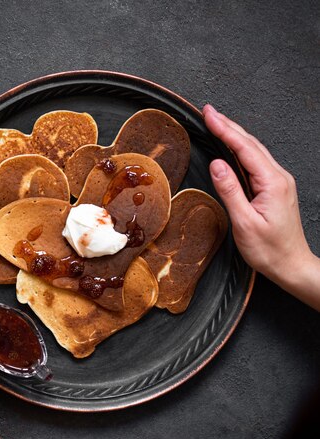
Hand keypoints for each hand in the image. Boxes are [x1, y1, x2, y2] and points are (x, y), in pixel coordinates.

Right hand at [204, 104, 319, 310]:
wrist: (291, 265)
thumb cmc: (269, 249)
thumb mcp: (245, 222)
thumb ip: (230, 190)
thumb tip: (217, 164)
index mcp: (272, 182)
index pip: (244, 148)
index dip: (225, 129)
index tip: (209, 115)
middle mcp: (278, 177)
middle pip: (251, 144)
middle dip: (228, 125)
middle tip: (208, 111)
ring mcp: (278, 182)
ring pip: (254, 151)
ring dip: (234, 135)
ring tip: (217, 123)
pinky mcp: (274, 188)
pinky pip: (255, 162)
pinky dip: (241, 149)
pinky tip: (231, 146)